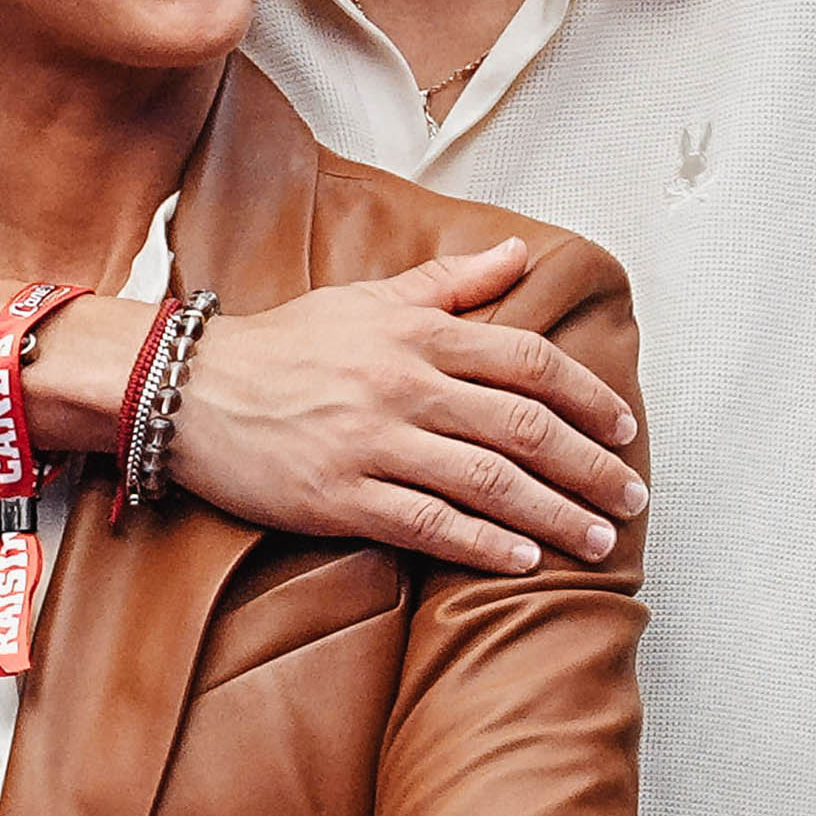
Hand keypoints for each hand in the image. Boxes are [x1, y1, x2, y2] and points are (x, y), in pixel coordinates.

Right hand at [174, 243, 645, 572]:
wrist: (185, 390)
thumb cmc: (281, 346)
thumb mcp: (367, 299)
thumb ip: (449, 281)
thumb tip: (517, 254)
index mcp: (416, 333)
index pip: (526, 361)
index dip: (586, 396)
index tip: (624, 428)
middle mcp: (403, 384)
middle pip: (521, 426)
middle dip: (588, 466)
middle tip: (630, 499)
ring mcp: (372, 442)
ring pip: (487, 481)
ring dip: (553, 514)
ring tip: (596, 542)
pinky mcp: (339, 495)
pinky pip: (428, 523)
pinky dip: (483, 544)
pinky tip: (523, 561)